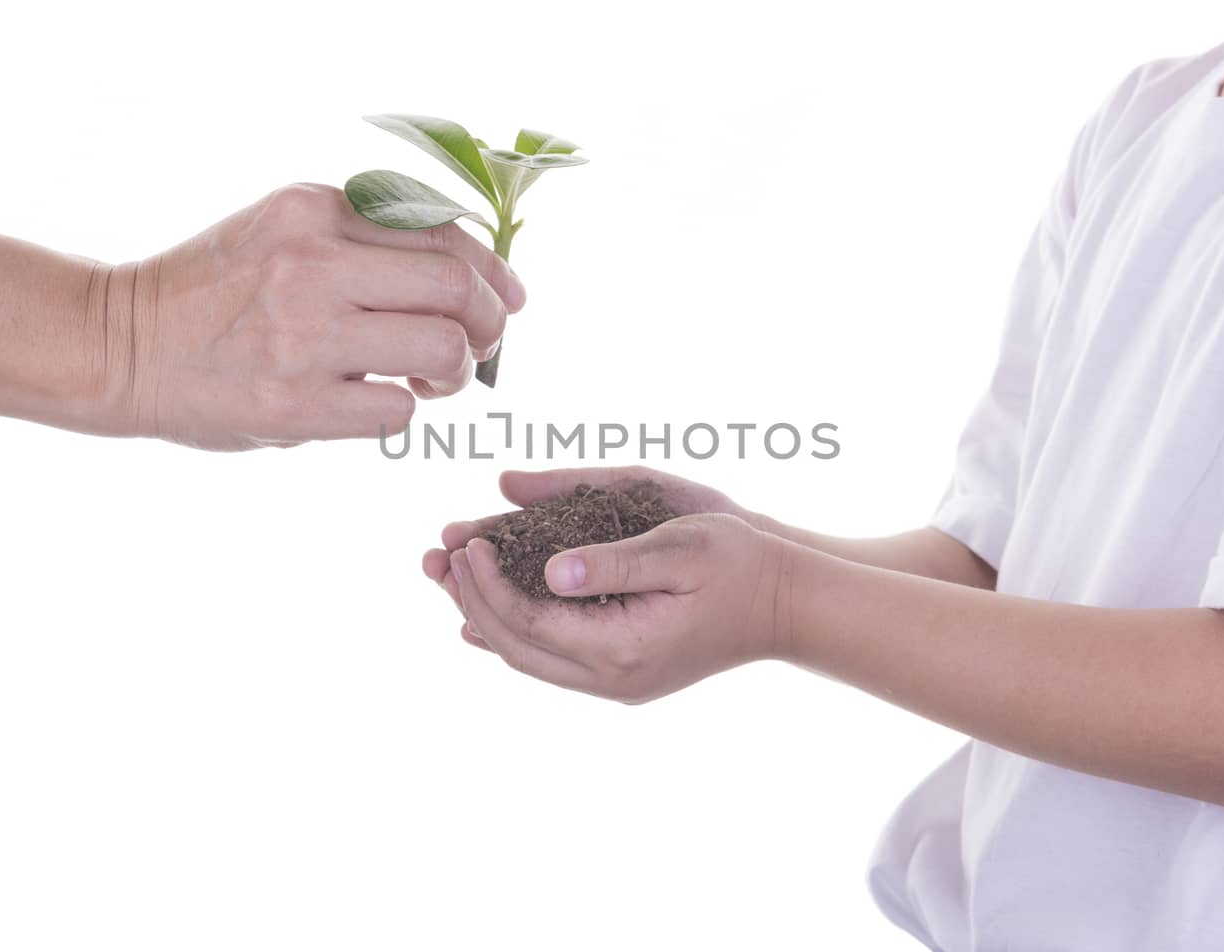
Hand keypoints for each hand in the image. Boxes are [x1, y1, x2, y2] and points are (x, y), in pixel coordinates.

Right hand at [109, 183, 523, 450]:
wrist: (120, 346)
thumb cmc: (213, 293)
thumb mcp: (280, 230)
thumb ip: (361, 237)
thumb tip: (472, 271)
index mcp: (312, 210)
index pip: (442, 231)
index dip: (493, 271)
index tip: (509, 298)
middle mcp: (310, 263)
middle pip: (457, 288)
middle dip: (490, 323)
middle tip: (482, 346)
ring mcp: (302, 334)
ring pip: (442, 348)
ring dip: (454, 372)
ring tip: (429, 378)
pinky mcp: (295, 402)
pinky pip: (398, 408)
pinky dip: (404, 409)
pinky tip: (375, 402)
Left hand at [426, 508, 787, 704]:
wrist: (788, 606)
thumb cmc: (740, 564)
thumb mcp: (680, 546)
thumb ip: (613, 560)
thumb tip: (549, 571)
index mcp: (622, 647)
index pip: (528, 620)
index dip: (487, 581)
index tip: (464, 540)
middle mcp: (613, 678)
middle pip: (516, 647)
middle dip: (471, 601)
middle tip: (435, 558)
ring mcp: (618, 683)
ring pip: (530, 660)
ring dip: (486, 618)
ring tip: (448, 581)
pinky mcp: (625, 675)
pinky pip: (552, 662)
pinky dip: (515, 637)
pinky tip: (487, 619)